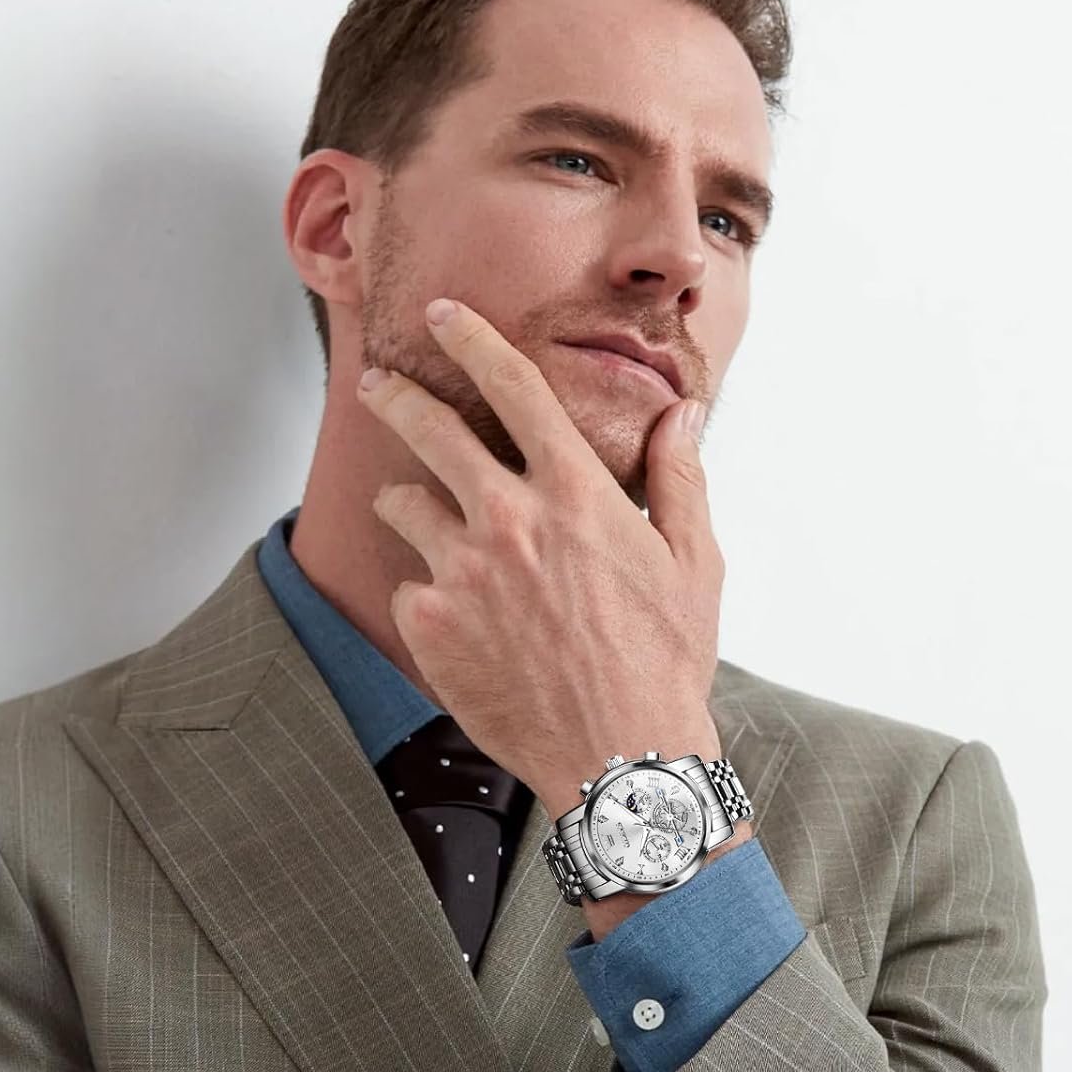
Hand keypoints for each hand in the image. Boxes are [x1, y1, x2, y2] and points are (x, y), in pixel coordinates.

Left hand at [355, 296, 727, 820]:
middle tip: (377, 384)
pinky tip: (460, 621)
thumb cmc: (666, 659)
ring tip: (424, 522)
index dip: (472, 338)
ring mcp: (461, 573)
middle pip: (430, 429)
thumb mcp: (695, 563)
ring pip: (403, 505)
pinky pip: (407, 586)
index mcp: (574, 493)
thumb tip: (682, 413)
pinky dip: (426, 593)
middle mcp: (509, 520)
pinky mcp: (428, 625)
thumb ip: (680, 478)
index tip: (443, 314)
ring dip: (409, 503)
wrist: (619, 758)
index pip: (513, 387)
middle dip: (397, 396)